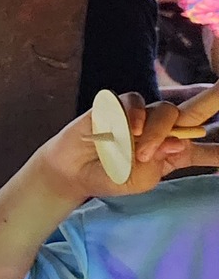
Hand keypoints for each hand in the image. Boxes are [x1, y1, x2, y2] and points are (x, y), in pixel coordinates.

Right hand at [36, 85, 218, 202]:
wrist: (74, 172)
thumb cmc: (109, 177)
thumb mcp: (142, 179)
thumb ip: (161, 163)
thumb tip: (176, 140)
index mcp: (172, 152)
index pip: (203, 148)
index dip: (218, 150)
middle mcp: (161, 130)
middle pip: (193, 111)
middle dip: (212, 99)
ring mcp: (141, 116)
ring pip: (164, 111)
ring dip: (157, 131)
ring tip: (141, 151)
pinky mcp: (118, 106)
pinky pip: (135, 101)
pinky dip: (136, 115)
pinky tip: (130, 130)